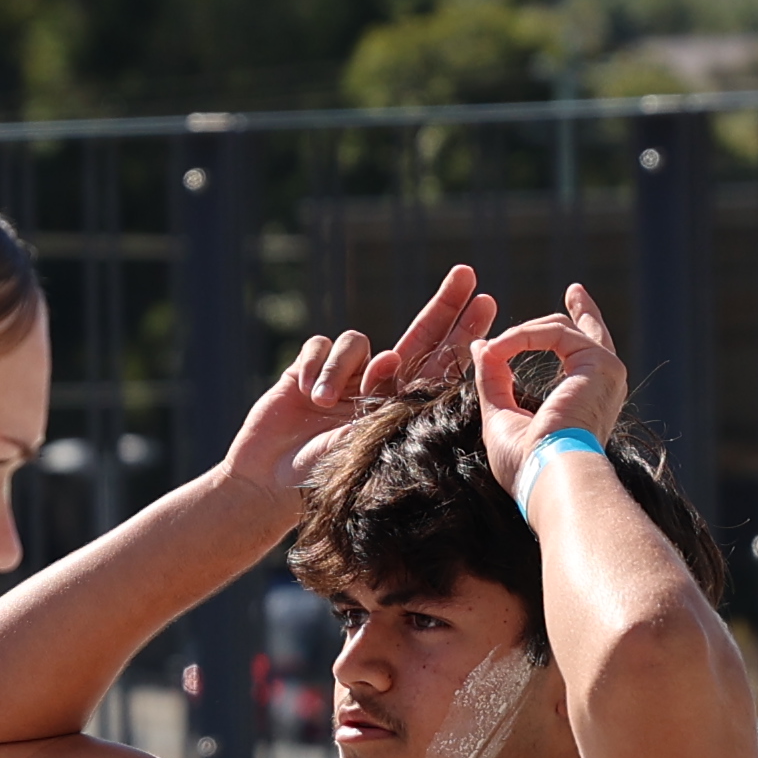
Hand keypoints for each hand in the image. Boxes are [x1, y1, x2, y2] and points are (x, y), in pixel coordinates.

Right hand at [222, 265, 490, 501]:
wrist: (269, 483)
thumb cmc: (321, 476)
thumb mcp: (365, 443)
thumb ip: (387, 404)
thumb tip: (403, 362)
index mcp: (398, 409)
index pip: (438, 366)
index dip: (462, 336)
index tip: (488, 304)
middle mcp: (377, 388)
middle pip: (418, 336)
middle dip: (443, 305)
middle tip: (466, 274)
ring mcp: (344, 377)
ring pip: (357, 342)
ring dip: (340, 369)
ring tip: (322, 402)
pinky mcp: (309, 369)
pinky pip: (320, 346)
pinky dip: (313, 367)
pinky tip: (302, 394)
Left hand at [471, 286, 629, 493]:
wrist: (549, 476)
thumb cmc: (527, 464)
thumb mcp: (502, 416)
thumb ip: (494, 380)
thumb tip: (480, 347)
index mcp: (589, 400)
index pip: (586, 354)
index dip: (578, 324)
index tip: (573, 300)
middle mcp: (604, 384)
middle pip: (592, 333)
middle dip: (580, 310)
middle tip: (575, 290)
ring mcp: (606, 370)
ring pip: (560, 330)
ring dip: (519, 335)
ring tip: (492, 350)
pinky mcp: (600, 363)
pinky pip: (554, 333)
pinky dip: (521, 339)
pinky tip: (498, 351)